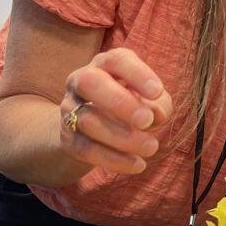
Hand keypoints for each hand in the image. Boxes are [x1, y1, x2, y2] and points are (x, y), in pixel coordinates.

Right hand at [59, 47, 173, 174]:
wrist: (89, 128)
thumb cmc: (130, 104)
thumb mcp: (148, 99)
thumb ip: (158, 104)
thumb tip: (157, 116)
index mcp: (106, 64)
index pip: (117, 60)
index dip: (137, 74)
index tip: (157, 92)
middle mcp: (81, 80)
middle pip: (90, 83)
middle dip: (120, 103)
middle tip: (147, 121)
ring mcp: (69, 109)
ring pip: (88, 120)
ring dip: (123, 137)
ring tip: (151, 147)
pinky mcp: (67, 137)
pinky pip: (86, 149)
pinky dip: (114, 159)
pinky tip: (137, 164)